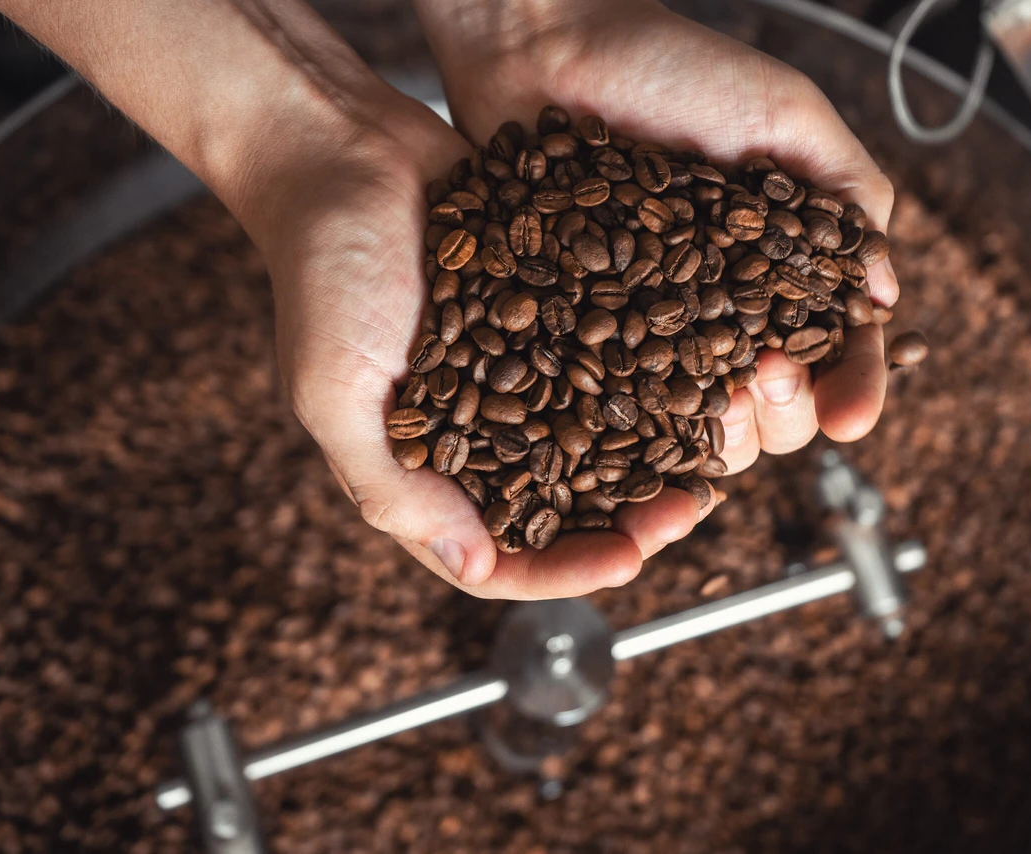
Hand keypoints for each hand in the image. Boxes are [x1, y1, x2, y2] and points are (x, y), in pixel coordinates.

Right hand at [247, 91, 686, 598]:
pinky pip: (607, 361)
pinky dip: (650, 375)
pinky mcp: (547, 317)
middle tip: (689, 508)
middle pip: (563, 508)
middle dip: (629, 518)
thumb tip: (473, 565)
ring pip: (598, 440)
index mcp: (421, 470)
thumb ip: (391, 485)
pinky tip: (698, 374)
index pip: (500, 556)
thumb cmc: (321, 272)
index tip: (629, 561)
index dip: (565, 570)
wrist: (345, 149)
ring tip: (709, 450)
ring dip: (653, 454)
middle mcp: (477, 433)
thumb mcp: (335, 391)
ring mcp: (517, 375)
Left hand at [416, 0, 897, 555]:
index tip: (849, 415)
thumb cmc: (674, 68)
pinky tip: (642, 426)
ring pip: (703, 426)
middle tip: (767, 375)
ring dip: (721, 435)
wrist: (550, 47)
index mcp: (787, 269)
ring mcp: (655, 328)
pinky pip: (618, 405)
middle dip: (786, 412)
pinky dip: (637, 428)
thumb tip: (887, 296)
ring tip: (712, 401)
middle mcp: (727, 310)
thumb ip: (851, 195)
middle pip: (777, 407)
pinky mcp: (588, 332)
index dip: (852, 388)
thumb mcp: (787, 115)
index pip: (839, 350)